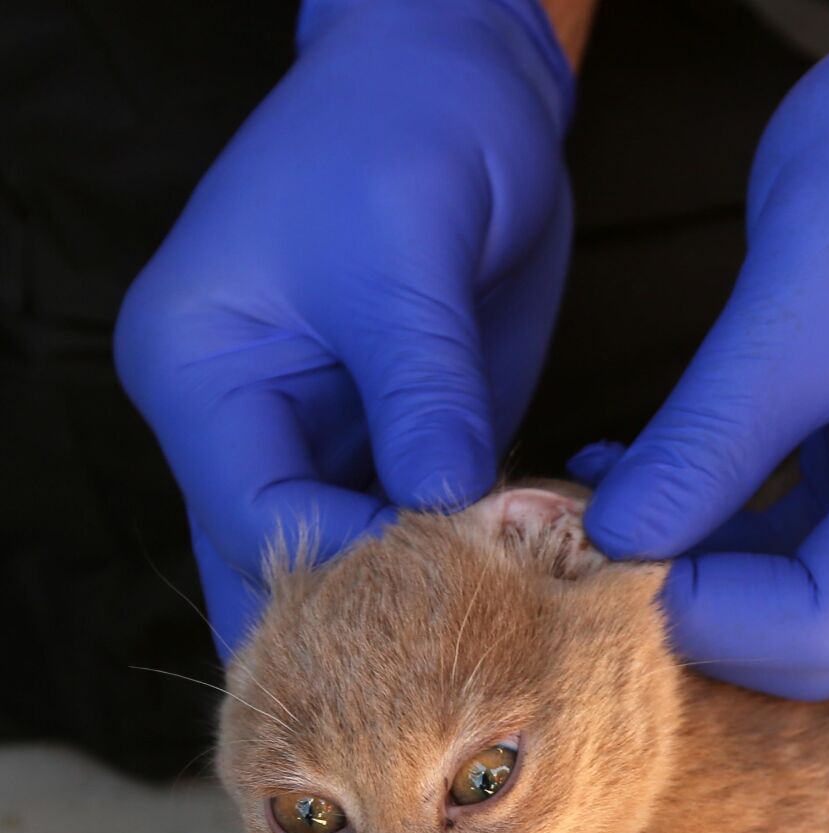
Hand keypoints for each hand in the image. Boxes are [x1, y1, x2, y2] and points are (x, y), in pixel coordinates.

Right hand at [115, 0, 574, 653]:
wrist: (460, 77)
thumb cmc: (407, 127)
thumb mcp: (408, 249)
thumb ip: (422, 385)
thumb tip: (445, 508)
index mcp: (199, 372)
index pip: (261, 516)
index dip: (358, 571)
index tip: (465, 598)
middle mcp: (243, 424)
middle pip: (286, 572)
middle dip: (379, 623)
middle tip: (482, 669)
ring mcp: (321, 440)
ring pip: (353, 572)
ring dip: (431, 607)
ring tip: (513, 654)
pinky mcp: (401, 443)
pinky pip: (422, 536)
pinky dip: (473, 568)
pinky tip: (538, 595)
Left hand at [570, 0, 828, 699]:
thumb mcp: (791, 311)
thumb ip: (703, 447)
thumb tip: (608, 543)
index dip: (705, 612)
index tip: (594, 559)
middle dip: (711, 611)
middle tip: (593, 558)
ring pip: (825, 589)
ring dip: (717, 566)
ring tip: (606, 507)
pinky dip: (743, 518)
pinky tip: (657, 475)